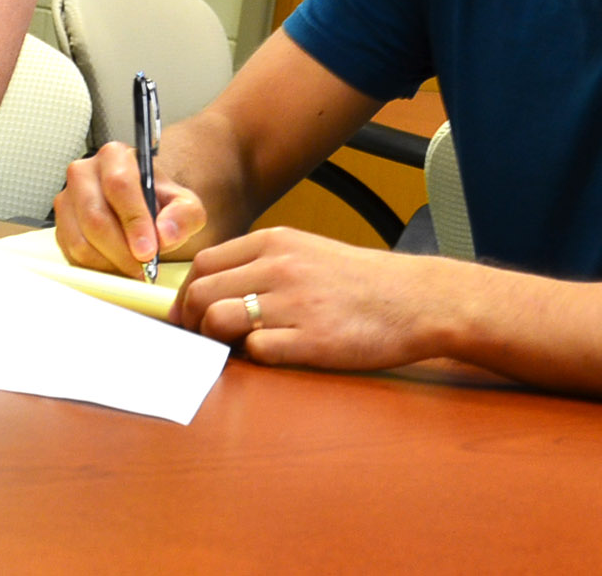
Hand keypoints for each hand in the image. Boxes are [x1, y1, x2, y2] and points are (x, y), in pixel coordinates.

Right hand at [54, 141, 207, 277]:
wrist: (142, 211)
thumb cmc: (160, 205)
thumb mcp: (185, 206)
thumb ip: (183, 216)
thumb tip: (165, 233)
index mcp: (115, 156)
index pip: (119, 185)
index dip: (134, 221)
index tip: (148, 250)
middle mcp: (84, 172)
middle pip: (95, 217)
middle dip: (121, 249)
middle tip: (143, 267)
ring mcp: (67, 199)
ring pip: (80, 240)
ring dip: (109, 262)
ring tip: (133, 268)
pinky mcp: (60, 226)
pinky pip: (72, 254)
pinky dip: (96, 267)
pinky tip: (117, 266)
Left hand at [176, 227, 442, 370]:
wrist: (415, 300)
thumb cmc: (359, 281)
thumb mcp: (306, 252)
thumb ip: (261, 265)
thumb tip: (214, 290)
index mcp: (274, 242)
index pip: (204, 264)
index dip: (187, 295)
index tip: (189, 316)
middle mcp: (279, 267)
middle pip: (201, 293)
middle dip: (192, 322)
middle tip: (204, 339)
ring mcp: (294, 304)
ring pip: (218, 321)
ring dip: (216, 341)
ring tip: (235, 349)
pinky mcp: (312, 340)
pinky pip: (256, 351)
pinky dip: (253, 358)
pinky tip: (272, 355)